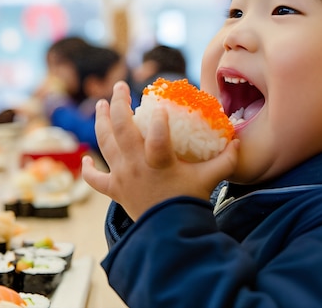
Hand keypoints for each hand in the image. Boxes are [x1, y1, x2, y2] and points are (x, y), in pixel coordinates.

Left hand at [82, 81, 238, 220]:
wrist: (169, 234)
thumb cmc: (189, 202)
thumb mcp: (210, 179)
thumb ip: (225, 160)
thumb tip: (238, 140)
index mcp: (160, 164)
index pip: (157, 139)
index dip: (158, 121)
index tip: (159, 106)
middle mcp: (136, 167)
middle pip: (121, 130)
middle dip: (118, 104)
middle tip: (120, 87)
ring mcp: (122, 177)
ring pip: (105, 144)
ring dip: (101, 122)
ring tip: (100, 104)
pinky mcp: (115, 190)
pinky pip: (95, 179)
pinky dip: (87, 170)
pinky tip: (83, 160)